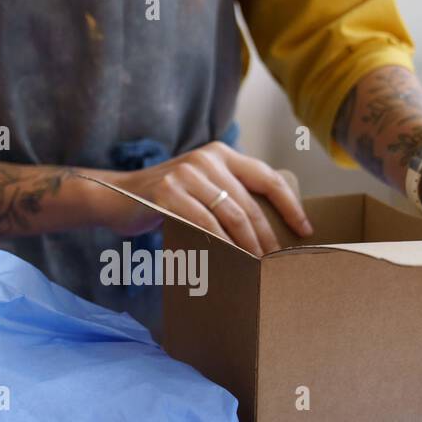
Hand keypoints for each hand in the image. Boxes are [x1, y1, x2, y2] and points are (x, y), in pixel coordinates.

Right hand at [92, 142, 312, 255]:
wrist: (117, 198)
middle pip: (249, 204)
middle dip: (267, 237)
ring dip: (247, 246)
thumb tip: (267, 231)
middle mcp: (207, 159)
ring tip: (257, 267)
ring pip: (230, 215)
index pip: (267, 178)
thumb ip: (227, 196)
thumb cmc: (165, 201)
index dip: (290, 206)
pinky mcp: (168, 192)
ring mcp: (186, 174)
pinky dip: (220, 246)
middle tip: (277, 262)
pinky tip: (229, 262)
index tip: (305, 230)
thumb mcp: (200, 188)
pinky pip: (204, 224)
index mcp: (221, 155)